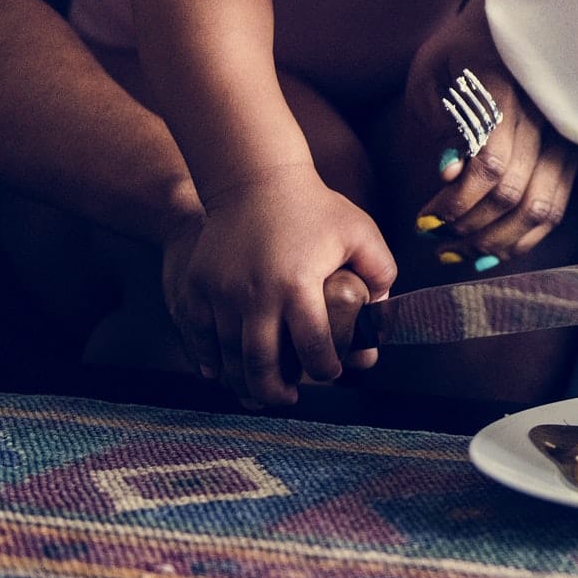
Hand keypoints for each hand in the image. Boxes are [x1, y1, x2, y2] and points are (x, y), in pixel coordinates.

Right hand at [170, 171, 396, 407]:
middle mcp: (255, 294)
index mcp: (298, 285)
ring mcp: (220, 293)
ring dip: (243, 383)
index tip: (330, 374)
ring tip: (259, 392)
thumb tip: (382, 317)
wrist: (254, 177)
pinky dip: (210, 362)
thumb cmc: (314, 206)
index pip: (313, 347)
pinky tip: (223, 373)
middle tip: (288, 400)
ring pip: (227, 358)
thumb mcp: (360, 231)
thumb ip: (381, 274)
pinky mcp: (195, 288)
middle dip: (276, 392)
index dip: (325, 369)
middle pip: (261, 365)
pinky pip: (198, 339)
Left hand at [408, 48, 576, 264]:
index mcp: (507, 91)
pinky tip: (490, 249)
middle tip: (432, 235)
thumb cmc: (460, 50)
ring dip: (496, 240)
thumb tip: (448, 172)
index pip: (491, 163)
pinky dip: (524, 237)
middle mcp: (544, 118)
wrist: (509, 28)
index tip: (424, 217)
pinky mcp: (569, 155)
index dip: (457, 200)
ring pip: (540, 208)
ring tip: (457, 251)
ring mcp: (562, 139)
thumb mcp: (433, 73)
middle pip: (513, 193)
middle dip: (468, 226)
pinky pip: (555, 207)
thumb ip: (441, 120)